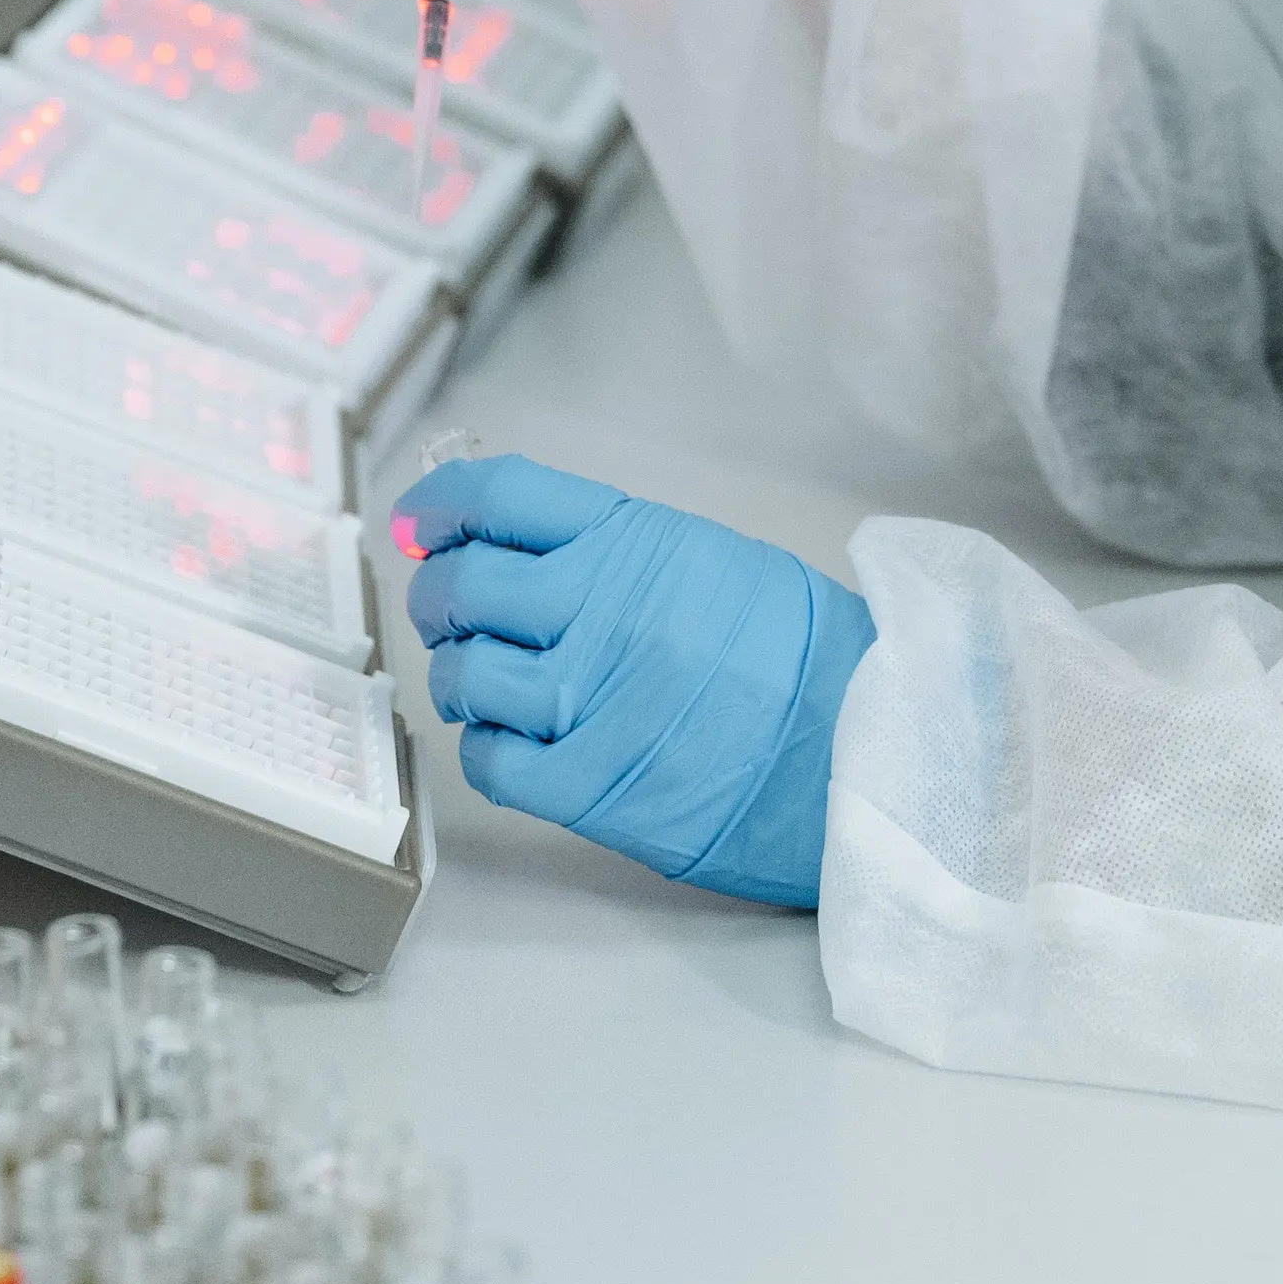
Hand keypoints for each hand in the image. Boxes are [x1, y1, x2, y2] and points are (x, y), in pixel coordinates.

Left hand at [400, 456, 871, 907]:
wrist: (863, 745)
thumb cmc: (803, 657)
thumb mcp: (712, 560)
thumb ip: (617, 550)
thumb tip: (520, 545)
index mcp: (634, 541)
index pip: (498, 498)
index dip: (439, 508)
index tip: (419, 522)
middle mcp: (599, 608)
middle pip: (462, 584)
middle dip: (439, 595)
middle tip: (451, 611)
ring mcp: (588, 698)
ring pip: (464, 674)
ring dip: (460, 677)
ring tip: (489, 683)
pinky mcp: (588, 785)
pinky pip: (489, 760)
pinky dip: (484, 747)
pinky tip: (514, 741)